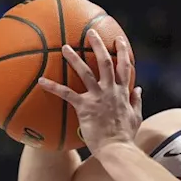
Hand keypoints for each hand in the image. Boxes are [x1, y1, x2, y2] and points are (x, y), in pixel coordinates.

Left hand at [37, 31, 142, 153]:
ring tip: (64, 47)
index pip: (124, 67)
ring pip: (85, 73)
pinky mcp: (85, 107)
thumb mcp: (136, 116)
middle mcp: (111, 90)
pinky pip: (66, 94)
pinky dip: (53, 86)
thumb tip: (139, 89)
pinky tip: (41, 80)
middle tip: (90, 32)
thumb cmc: (126, 136)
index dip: (122, 51)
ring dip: (74, 58)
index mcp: (123, 92)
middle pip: (105, 62)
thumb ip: (136, 101)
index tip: (118, 40)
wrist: (117, 149)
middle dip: (98, 45)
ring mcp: (98, 97)